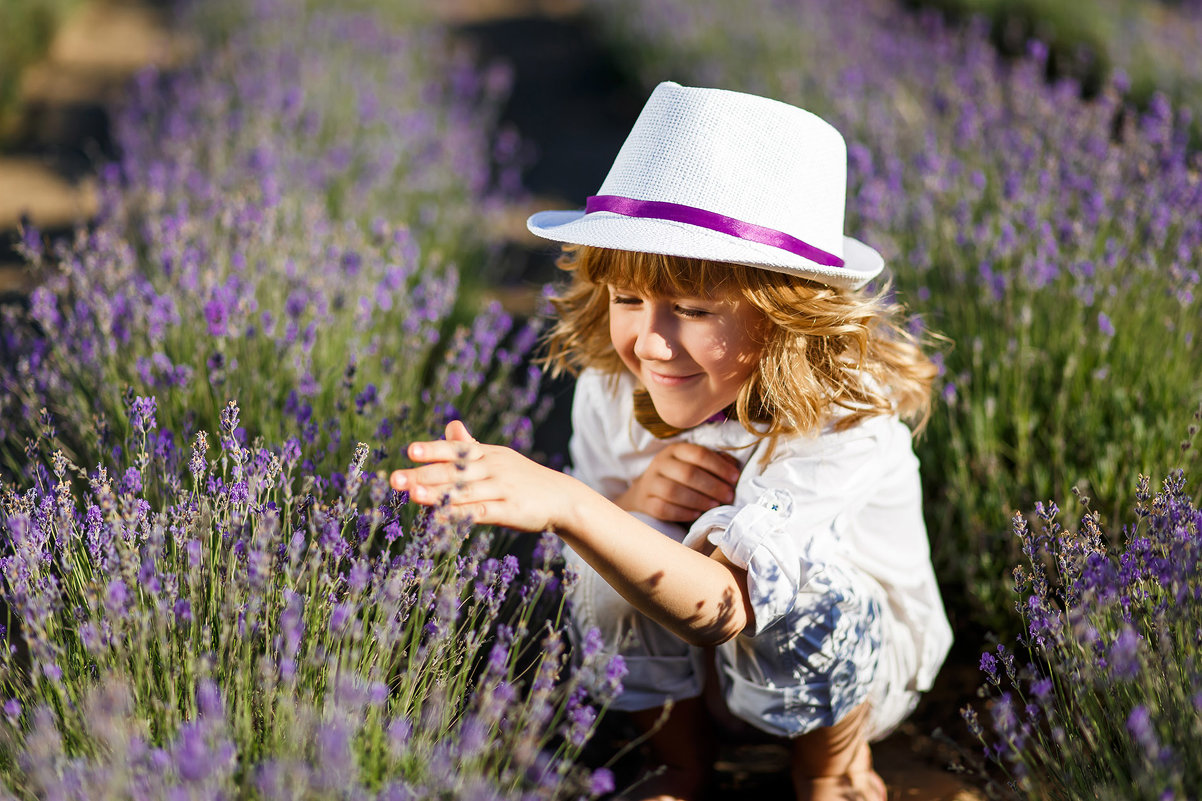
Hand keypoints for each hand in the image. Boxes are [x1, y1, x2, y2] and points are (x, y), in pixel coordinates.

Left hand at [389, 420, 578, 531]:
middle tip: (394, 478)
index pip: (457, 450)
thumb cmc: (523, 479)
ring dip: (436, 493)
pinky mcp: (510, 510)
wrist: (562, 498)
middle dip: (423, 474)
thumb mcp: (499, 458)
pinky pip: (480, 512)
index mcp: (488, 454)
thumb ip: (471, 446)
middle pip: (455, 470)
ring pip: (465, 491)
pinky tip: (439, 518)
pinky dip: (459, 515)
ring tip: (411, 494)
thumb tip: (450, 425)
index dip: (434, 449)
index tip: (410, 450)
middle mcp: (493, 468)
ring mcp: (502, 489)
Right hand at [615, 443, 740, 522]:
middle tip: (728, 496)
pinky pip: (662, 508)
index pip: (699, 454)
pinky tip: (696, 514)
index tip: (735, 478)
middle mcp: (660, 463)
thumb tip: (733, 467)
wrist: (647, 492)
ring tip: (714, 506)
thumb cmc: (679, 478)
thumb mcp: (694, 465)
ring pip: (673, 491)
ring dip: (698, 500)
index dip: (719, 466)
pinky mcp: (645, 502)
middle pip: (687, 473)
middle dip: (712, 486)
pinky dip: (682, 512)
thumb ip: (714, 464)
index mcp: (675, 450)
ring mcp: (650, 483)